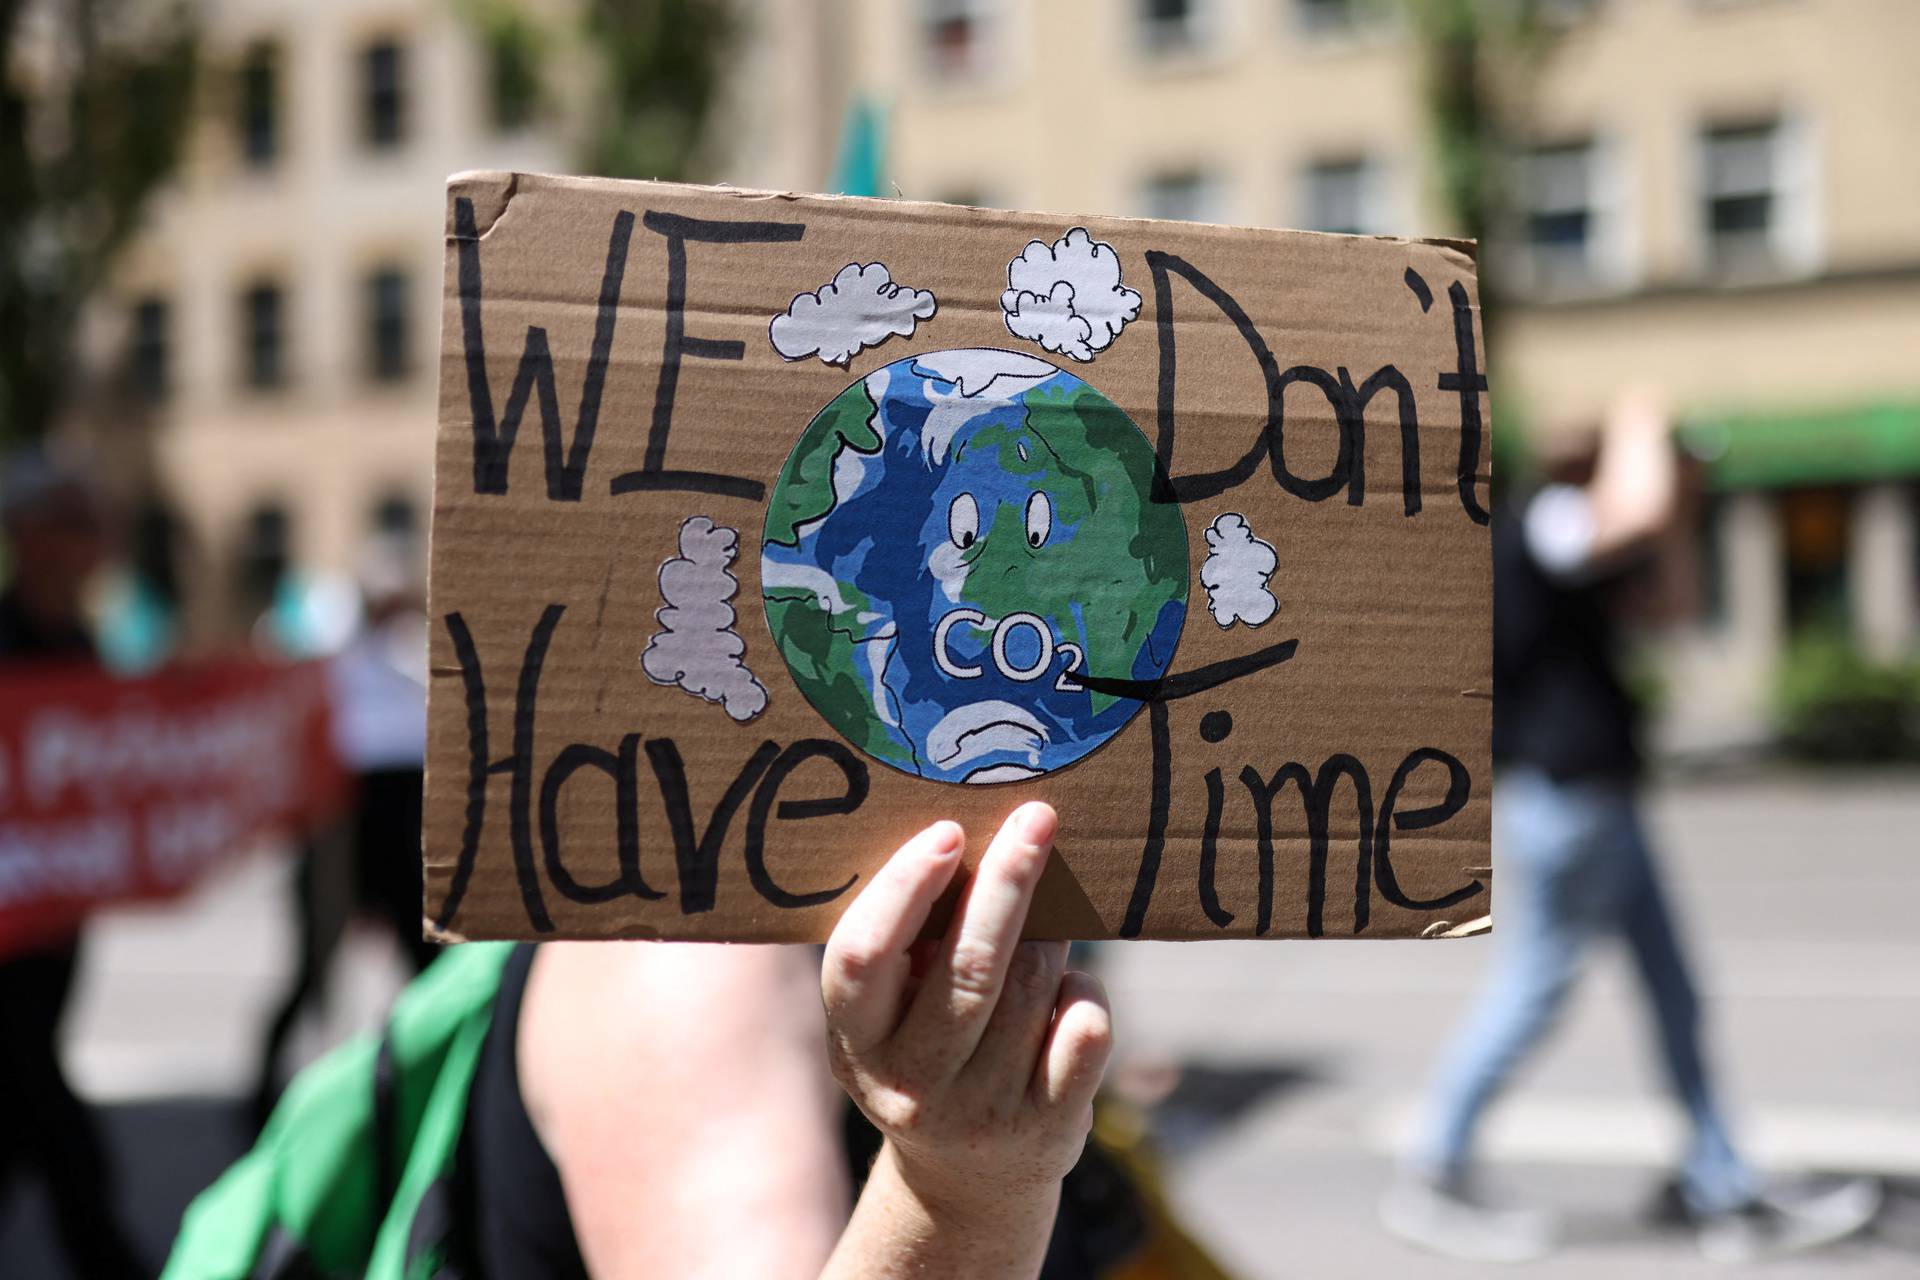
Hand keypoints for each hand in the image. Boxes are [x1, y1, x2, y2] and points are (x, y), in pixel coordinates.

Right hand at [821, 802, 1111, 1227]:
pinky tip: (1067, 987)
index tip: (948, 832)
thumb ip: (907, 944)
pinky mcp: (1048, 1127)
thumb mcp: (890, 1015)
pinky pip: (1084, 1026)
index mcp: (855, 1042)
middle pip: (968, 966)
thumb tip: (963, 833)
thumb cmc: (927, 1051)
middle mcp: (910, 1084)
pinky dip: (1083, 988)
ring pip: (1032, 986)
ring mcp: (981, 1112)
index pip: (864, 956)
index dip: (904, 888)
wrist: (969, 1180)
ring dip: (1049, 934)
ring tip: (1047, 917)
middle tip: (1036, 819)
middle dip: (1008, 881)